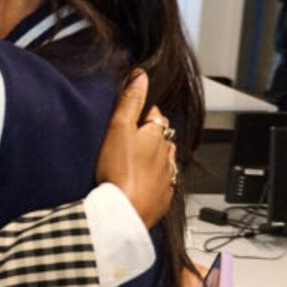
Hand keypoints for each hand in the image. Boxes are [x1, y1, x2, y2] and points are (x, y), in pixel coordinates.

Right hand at [95, 69, 176, 228]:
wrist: (123, 211)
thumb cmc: (118, 170)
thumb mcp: (118, 129)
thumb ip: (130, 101)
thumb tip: (141, 76)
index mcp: (156, 135)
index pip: (155, 116)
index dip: (144, 115)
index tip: (133, 118)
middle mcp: (167, 155)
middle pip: (162, 139)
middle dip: (152, 137)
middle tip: (134, 140)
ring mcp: (167, 178)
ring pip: (165, 161)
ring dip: (157, 159)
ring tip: (140, 162)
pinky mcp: (163, 198)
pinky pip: (164, 185)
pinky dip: (157, 182)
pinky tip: (145, 184)